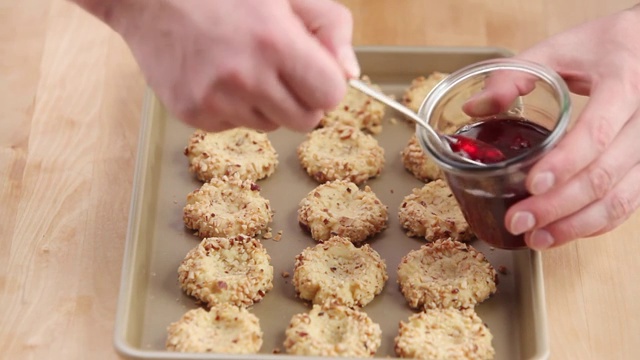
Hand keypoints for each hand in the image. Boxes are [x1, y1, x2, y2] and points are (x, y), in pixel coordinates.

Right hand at [99, 0, 358, 131]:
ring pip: (269, 126)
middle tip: (281, 70)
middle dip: (302, 99)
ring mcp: (215, 100)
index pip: (330, 97)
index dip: (326, 84)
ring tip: (242, 66)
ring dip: (266, 103)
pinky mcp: (191, 113)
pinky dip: (233, 107)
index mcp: (276, 43)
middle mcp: (246, 78)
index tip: (314, 72)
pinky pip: (233, 125)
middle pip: (304, 121)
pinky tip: (217, 75)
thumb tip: (349, 73)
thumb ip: (330, 28)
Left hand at [465, 4, 639, 249]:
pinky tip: (562, 231)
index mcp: (623, 83)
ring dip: (576, 225)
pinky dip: (594, 223)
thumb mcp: (557, 49)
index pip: (598, 131)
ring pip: (622, 199)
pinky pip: (629, 204)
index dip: (565, 163)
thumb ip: (514, 74)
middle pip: (605, 174)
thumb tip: (474, 108)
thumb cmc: (602, 49)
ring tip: (536, 238)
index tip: (531, 184)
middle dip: (558, 206)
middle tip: (519, 220)